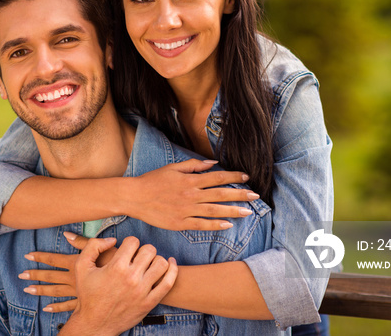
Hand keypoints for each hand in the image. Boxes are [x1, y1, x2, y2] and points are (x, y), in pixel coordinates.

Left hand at [20, 232, 116, 311]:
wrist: (129, 284)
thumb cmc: (118, 265)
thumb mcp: (103, 250)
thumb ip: (83, 243)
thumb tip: (67, 234)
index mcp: (77, 264)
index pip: (55, 259)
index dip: (41, 257)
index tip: (28, 255)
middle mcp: (74, 278)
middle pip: (51, 276)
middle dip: (36, 274)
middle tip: (22, 274)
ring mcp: (78, 292)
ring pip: (56, 291)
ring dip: (41, 290)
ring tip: (28, 289)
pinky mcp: (83, 302)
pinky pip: (67, 306)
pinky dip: (56, 307)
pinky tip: (47, 308)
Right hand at [59, 236, 177, 335]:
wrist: (94, 324)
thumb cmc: (88, 294)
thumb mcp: (81, 266)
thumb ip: (93, 246)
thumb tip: (112, 239)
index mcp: (116, 267)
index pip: (133, 241)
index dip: (129, 243)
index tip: (126, 250)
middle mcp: (131, 278)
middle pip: (149, 250)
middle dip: (143, 250)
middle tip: (136, 257)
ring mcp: (142, 291)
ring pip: (161, 263)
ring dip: (156, 259)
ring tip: (148, 264)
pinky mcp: (150, 302)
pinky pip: (168, 282)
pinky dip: (173, 270)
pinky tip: (170, 264)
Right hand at [122, 159, 258, 229]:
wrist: (135, 197)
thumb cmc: (153, 180)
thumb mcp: (173, 167)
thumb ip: (194, 165)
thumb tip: (213, 164)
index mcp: (190, 179)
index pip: (218, 177)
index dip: (234, 177)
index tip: (246, 178)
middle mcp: (191, 194)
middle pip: (221, 194)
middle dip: (240, 195)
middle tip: (255, 196)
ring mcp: (186, 210)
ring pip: (215, 211)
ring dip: (233, 211)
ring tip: (248, 212)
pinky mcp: (180, 223)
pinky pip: (201, 225)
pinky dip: (215, 225)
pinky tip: (227, 225)